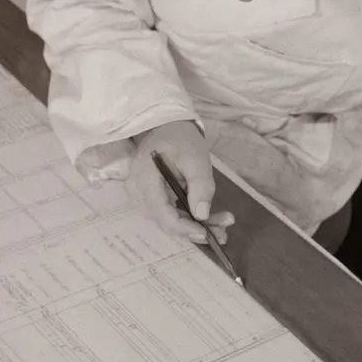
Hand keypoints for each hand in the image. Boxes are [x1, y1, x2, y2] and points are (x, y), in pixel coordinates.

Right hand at [127, 121, 233, 245]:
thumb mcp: (196, 157)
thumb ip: (200, 185)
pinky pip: (170, 214)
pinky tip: (211, 221)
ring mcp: (142, 197)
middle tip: (223, 233)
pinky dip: (190, 219)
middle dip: (194, 229)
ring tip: (223, 226)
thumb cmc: (181, 139)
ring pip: (169, 220)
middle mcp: (137, 191)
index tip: (206, 232)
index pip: (160, 212)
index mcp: (143, 178)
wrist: (169, 128)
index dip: (182, 227)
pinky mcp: (152, 199)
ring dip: (196, 226)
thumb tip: (202, 215)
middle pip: (165, 220)